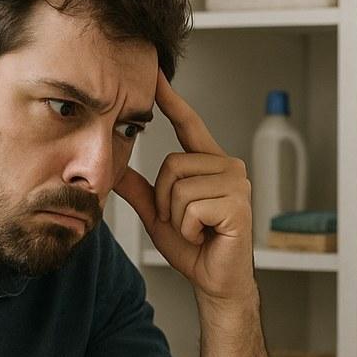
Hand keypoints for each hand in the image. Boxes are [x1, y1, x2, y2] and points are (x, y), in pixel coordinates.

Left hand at [114, 69, 256, 304]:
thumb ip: (141, 189)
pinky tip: (205, 235)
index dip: (171, 100)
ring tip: (195, 228)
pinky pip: (192, 206)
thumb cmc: (194, 248)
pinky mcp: (238, 205)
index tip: (156, 75)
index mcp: (210, 164)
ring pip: (180, 185)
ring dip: (177, 216)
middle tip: (183, 221)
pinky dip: (189, 227)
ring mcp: (237, 185)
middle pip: (172, 163)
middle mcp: (228, 167)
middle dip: (166, 198)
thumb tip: (117, 168)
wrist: (214, 280)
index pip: (189, 124)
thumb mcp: (159, 214)